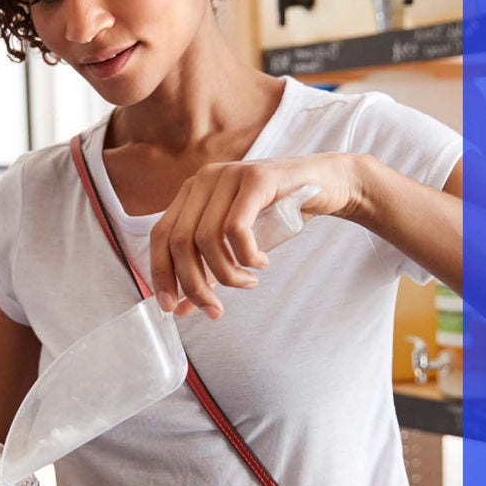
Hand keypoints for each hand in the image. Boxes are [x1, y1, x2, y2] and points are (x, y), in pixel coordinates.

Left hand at [149, 152, 370, 319]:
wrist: (326, 184)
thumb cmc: (277, 215)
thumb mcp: (235, 246)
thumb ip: (208, 271)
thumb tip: (181, 309)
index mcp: (191, 193)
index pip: (160, 236)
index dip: (161, 274)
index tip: (171, 307)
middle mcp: (203, 179)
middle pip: (179, 241)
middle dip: (194, 284)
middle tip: (214, 310)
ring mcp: (228, 175)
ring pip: (206, 238)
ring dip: (226, 274)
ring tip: (248, 282)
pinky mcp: (256, 178)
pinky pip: (236, 228)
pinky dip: (245, 255)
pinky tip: (260, 263)